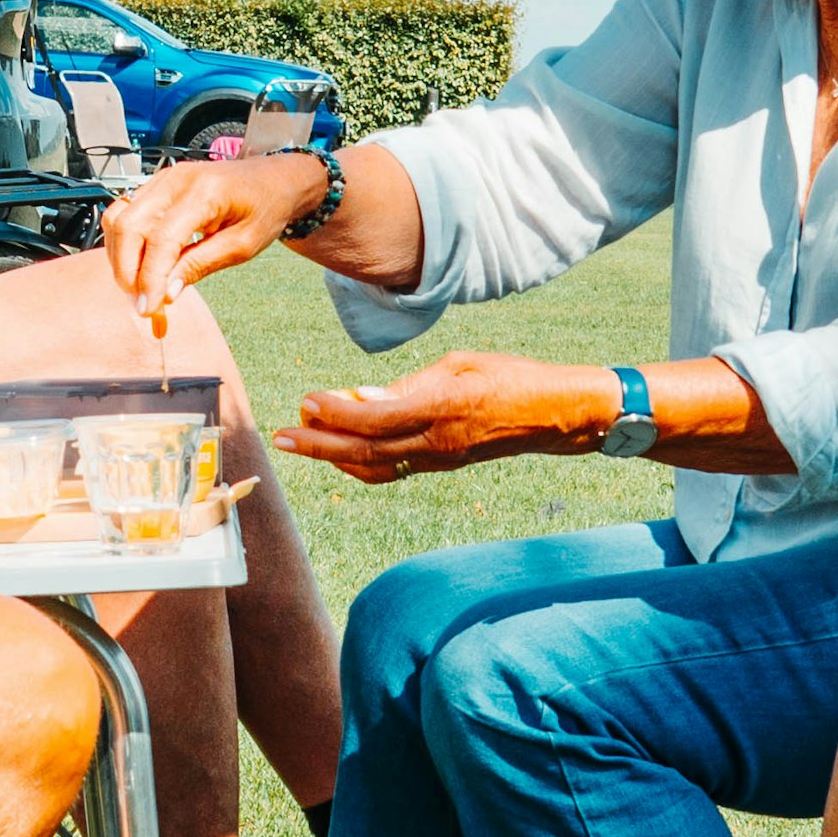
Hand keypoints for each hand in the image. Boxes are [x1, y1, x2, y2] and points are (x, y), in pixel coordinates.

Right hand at [98, 146, 315, 317]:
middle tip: (142, 304)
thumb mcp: (242, 245)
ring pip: (118, 219)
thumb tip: (165, 294)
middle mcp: (176, 179)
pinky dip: (124, 245)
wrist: (272, 178)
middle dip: (127, 271)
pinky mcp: (155, 186)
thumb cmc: (264, 208)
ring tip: (139, 288)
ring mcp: (161, 179)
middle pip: (129, 226)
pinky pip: (124, 214)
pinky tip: (139, 267)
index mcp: (205, 192)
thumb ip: (201, 265)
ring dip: (121, 259)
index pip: (162, 239)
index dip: (150, 278)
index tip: (148, 310)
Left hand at [283, 354, 627, 485]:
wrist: (555, 415)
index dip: (336, 412)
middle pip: (365, 451)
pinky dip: (360, 464)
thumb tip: (362, 396)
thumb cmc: (511, 377)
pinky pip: (393, 471)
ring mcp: (440, 459)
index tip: (307, 400)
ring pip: (375, 467)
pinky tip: (340, 453)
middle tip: (282, 435)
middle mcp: (437, 441)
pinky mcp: (443, 465)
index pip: (375, 418)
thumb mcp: (460, 365)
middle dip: (318, 444)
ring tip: (301, 442)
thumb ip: (410, 384)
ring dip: (333, 455)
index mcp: (442, 408)